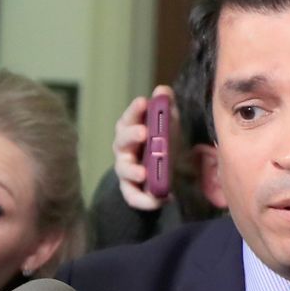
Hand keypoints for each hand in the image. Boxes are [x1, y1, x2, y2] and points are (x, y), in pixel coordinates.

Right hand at [113, 85, 174, 210]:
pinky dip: (145, 200)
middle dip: (131, 136)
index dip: (134, 111)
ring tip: (144, 173)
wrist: (161, 172)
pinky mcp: (132, 190)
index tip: (143, 102)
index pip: (128, 118)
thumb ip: (166, 108)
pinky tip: (162, 199)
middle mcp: (123, 150)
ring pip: (124, 170)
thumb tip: (162, 90)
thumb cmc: (160, 143)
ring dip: (133, 170)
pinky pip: (133, 197)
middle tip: (143, 132)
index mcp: (130, 130)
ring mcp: (125, 170)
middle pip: (121, 141)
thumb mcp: (168, 125)